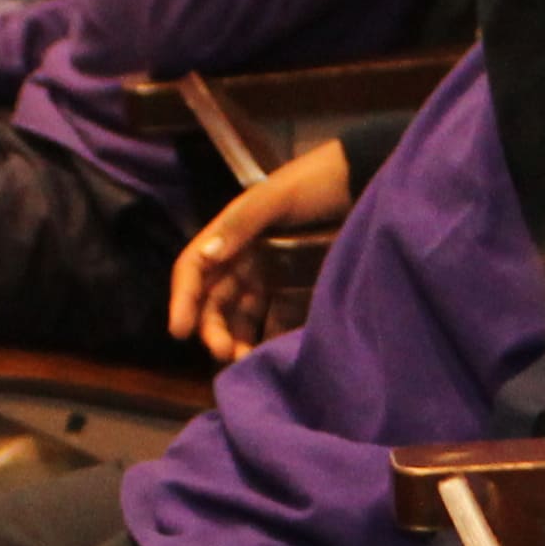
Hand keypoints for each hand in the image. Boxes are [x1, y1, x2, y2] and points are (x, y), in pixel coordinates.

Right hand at [169, 136, 352, 360]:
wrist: (365, 184)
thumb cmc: (317, 183)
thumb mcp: (278, 197)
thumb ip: (243, 224)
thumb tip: (207, 256)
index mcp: (232, 234)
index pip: (195, 269)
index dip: (183, 299)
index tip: (179, 331)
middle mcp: (245, 258)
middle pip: (216, 300)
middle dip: (212, 328)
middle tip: (223, 352)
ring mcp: (272, 277)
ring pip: (242, 317)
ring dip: (237, 340)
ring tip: (244, 362)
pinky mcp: (299, 292)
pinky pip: (277, 322)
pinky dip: (269, 341)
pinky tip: (271, 358)